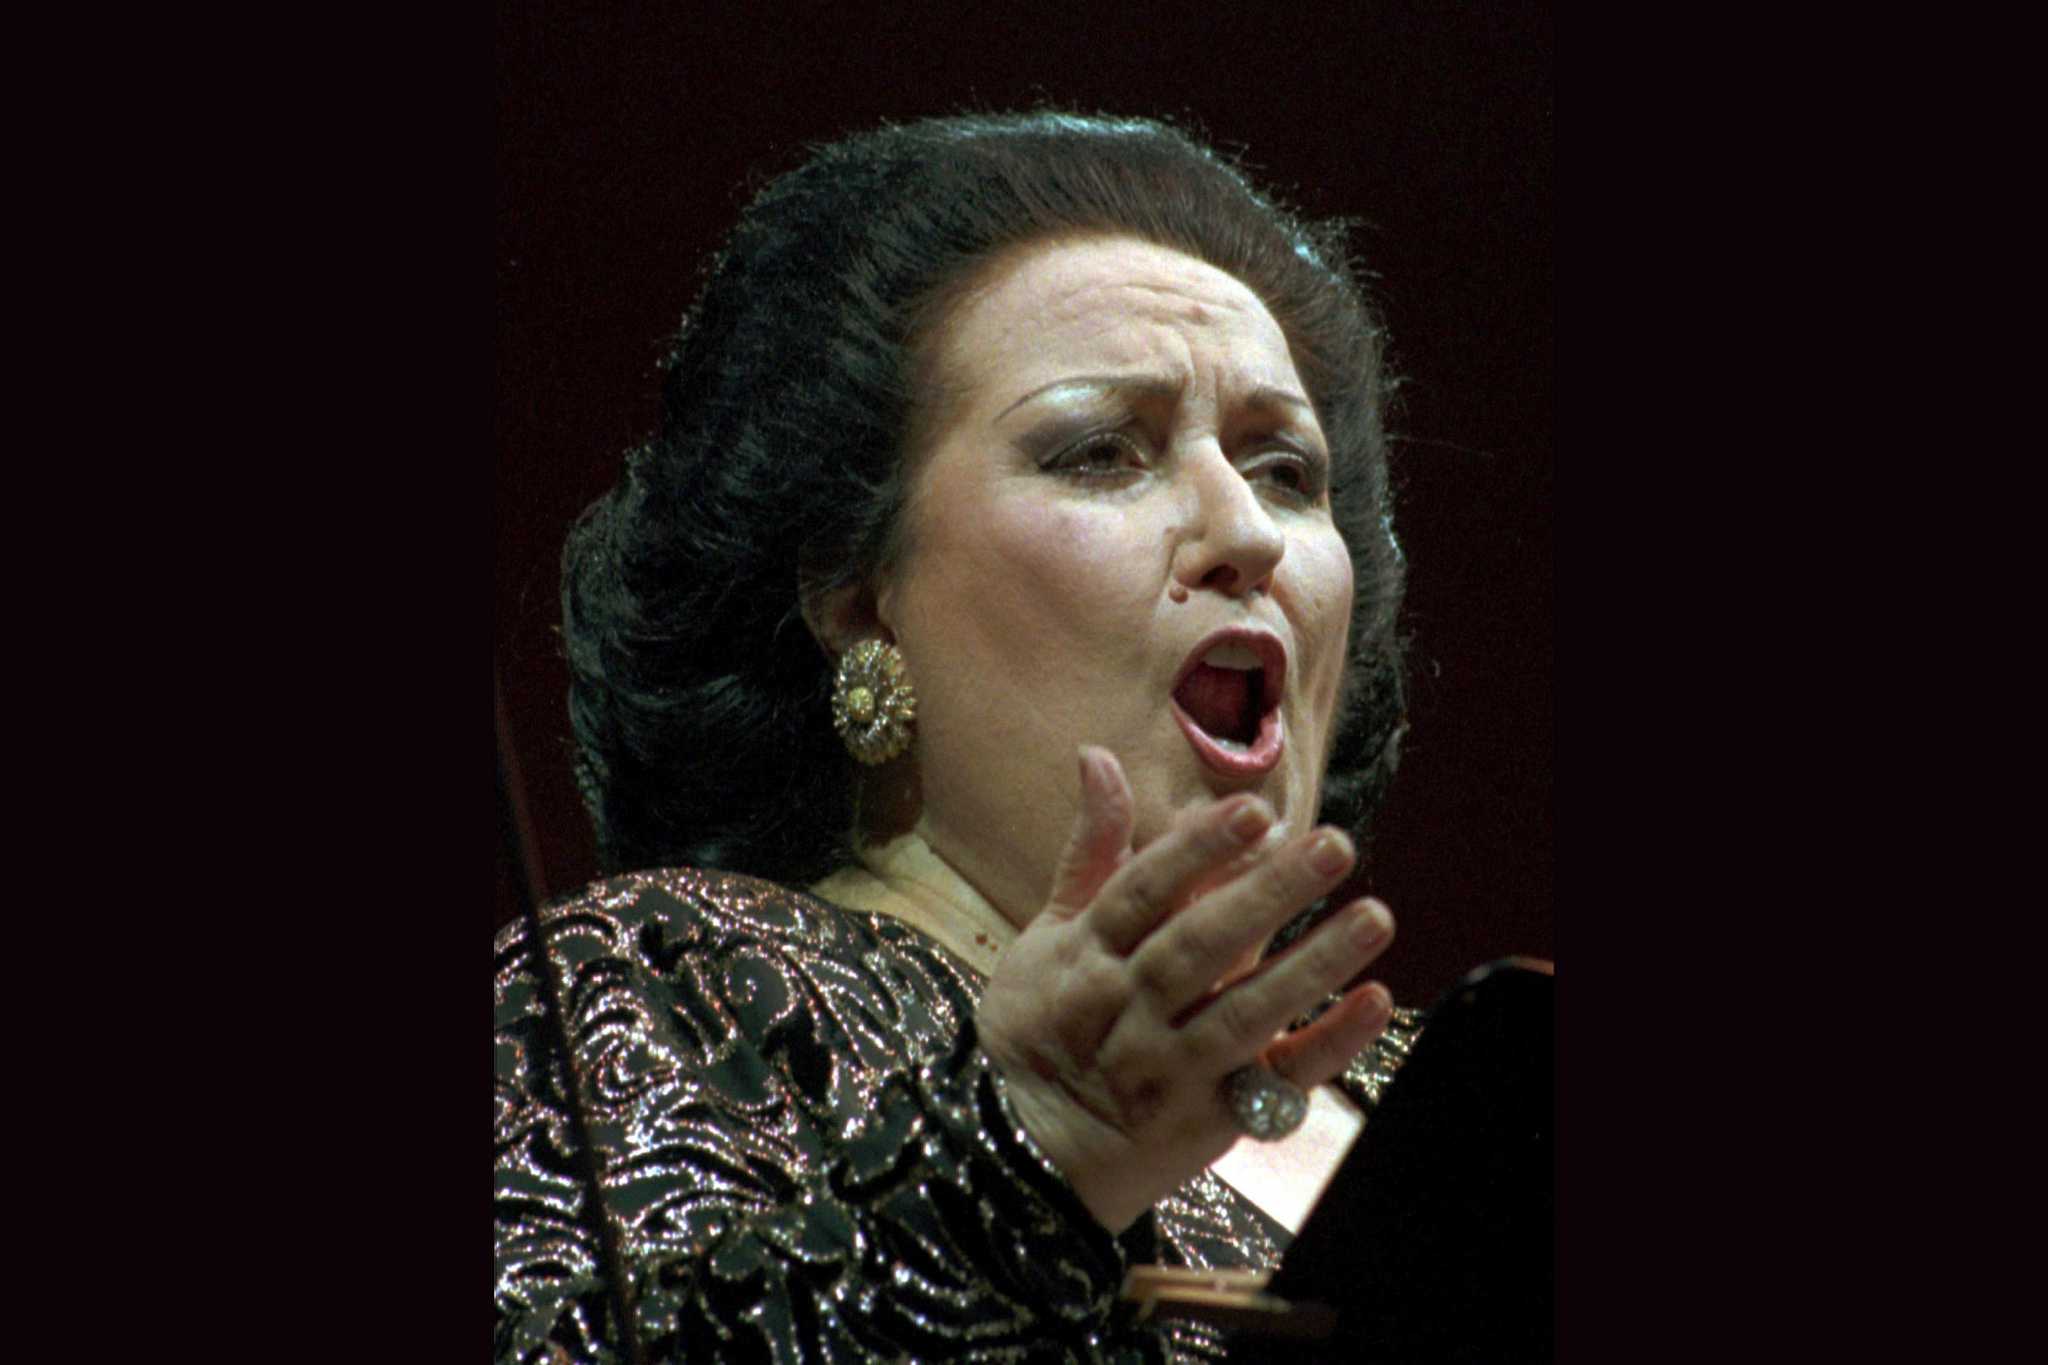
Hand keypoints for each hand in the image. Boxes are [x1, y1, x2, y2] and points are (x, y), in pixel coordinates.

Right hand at [976, 746, 1395, 1231]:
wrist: (1020, 1159)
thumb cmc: (1040, 1030)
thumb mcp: (1047, 938)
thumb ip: (1089, 851)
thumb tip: (1098, 757)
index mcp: (1087, 957)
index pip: (1142, 894)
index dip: (1196, 852)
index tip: (1254, 812)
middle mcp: (1128, 1011)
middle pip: (1200, 946)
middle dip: (1267, 894)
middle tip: (1334, 845)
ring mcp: (1170, 1068)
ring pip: (1245, 1012)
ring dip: (1313, 964)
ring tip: (1375, 916)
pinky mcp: (1211, 1118)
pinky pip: (1277, 1081)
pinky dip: (1327, 1045)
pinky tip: (1372, 1001)